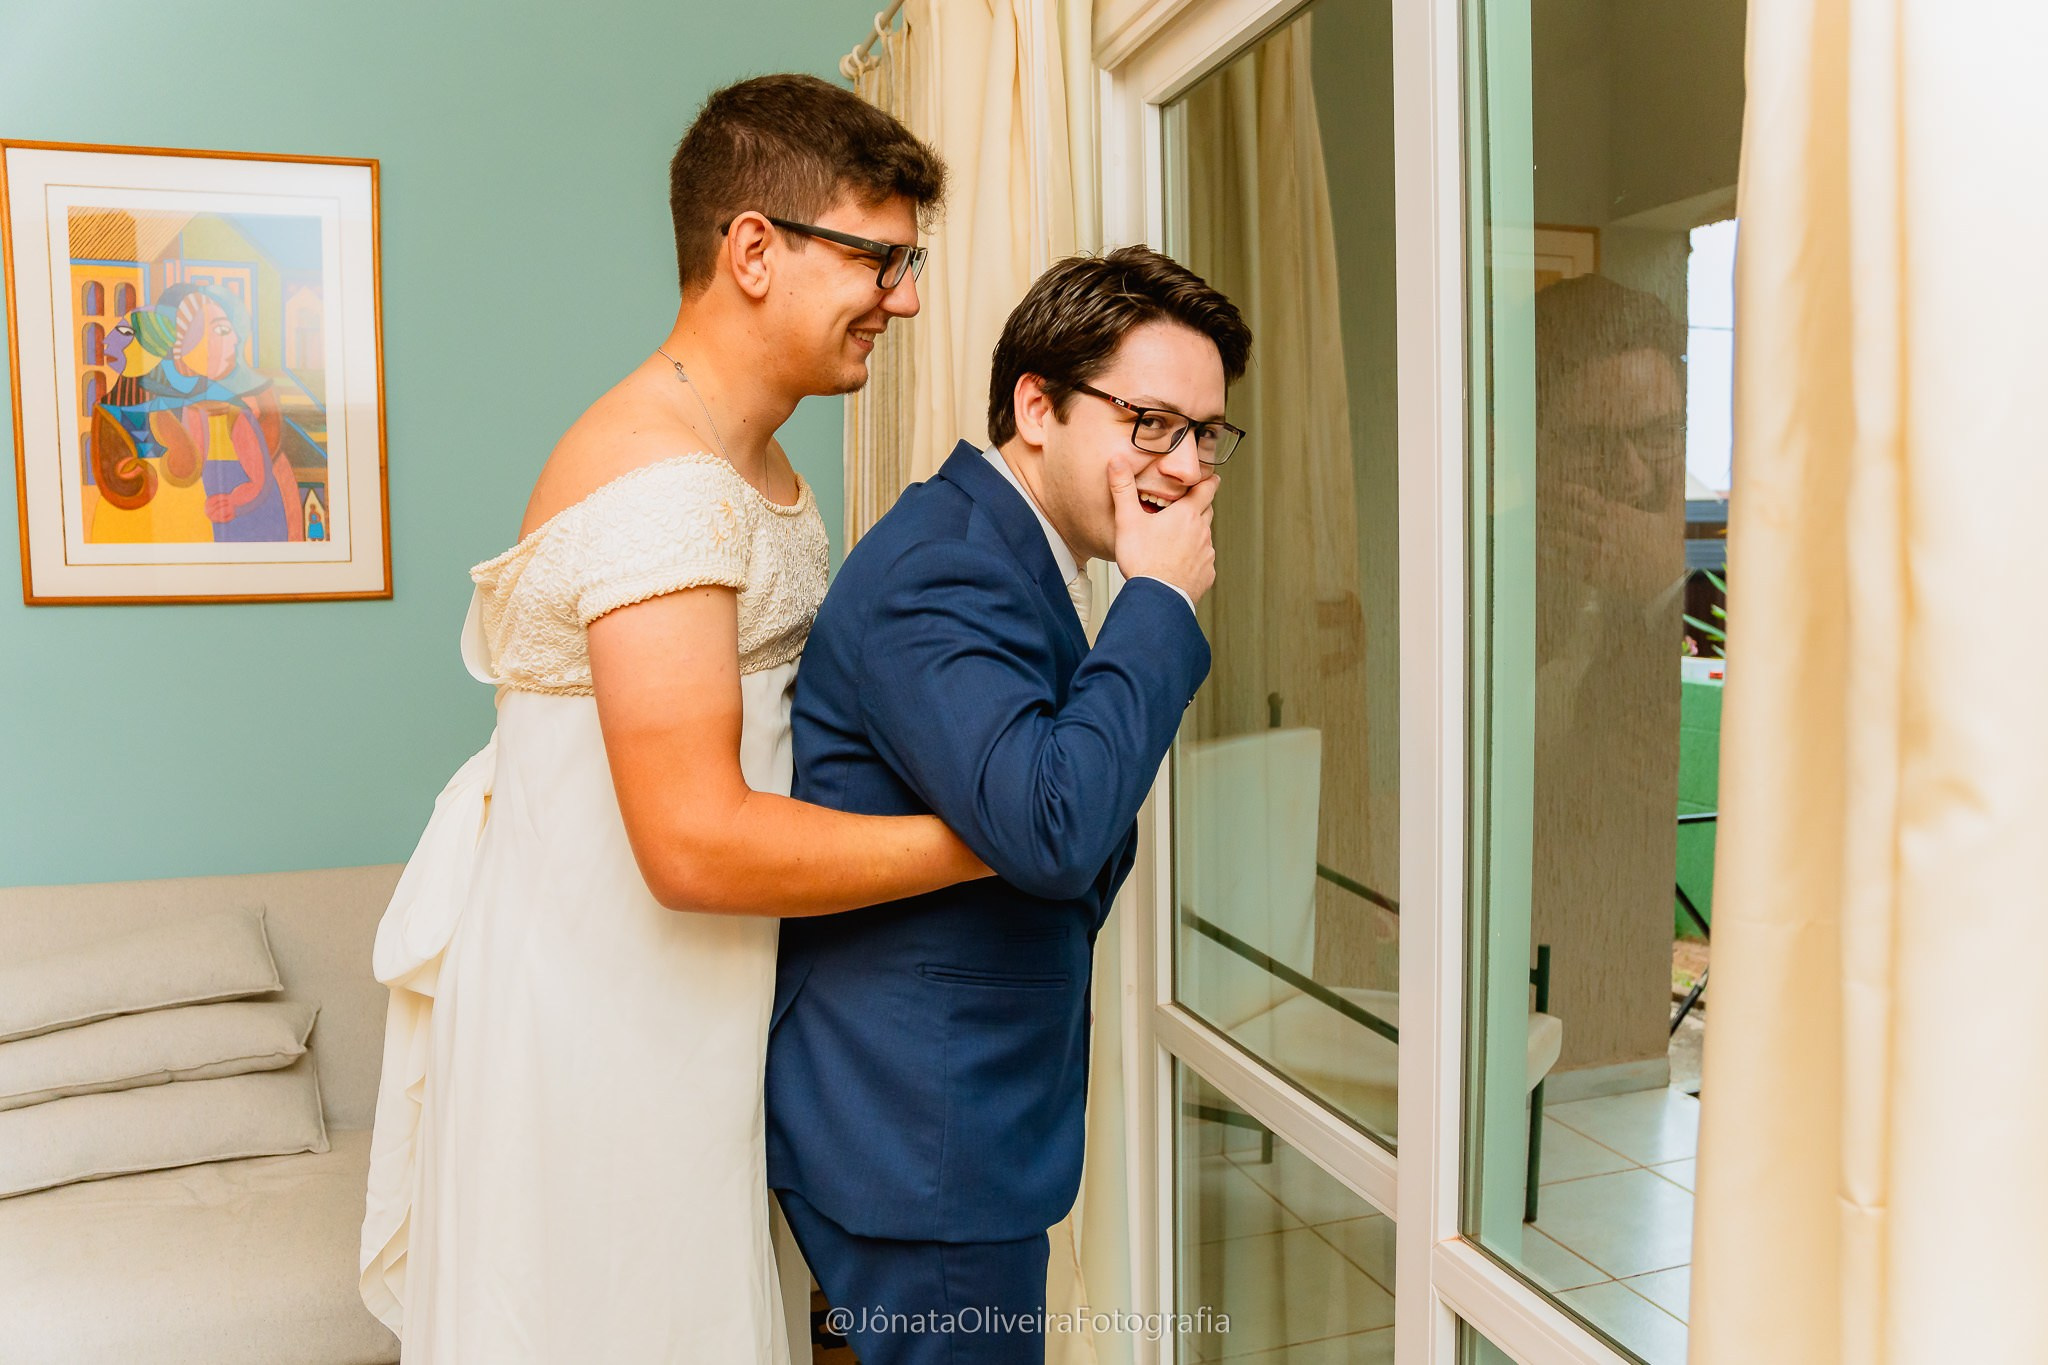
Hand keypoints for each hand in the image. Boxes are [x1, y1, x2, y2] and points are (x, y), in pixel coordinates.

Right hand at [1108, 454, 1218, 604]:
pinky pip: (1203, 562)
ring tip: (1175, 541)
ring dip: (1194, 536)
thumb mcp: (1127, 520)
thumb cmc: (1143, 560)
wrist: (1156, 597)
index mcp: (1186, 514)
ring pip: (1205, 537)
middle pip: (1207, 511)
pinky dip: (1194, 560)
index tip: (1210, 478)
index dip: (1209, 481)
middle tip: (1185, 508)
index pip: (1207, 489)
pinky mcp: (1206, 574)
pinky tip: (1178, 565)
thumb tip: (1117, 463)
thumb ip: (1123, 489)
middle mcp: (1202, 532)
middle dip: (1199, 507)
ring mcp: (1206, 554)